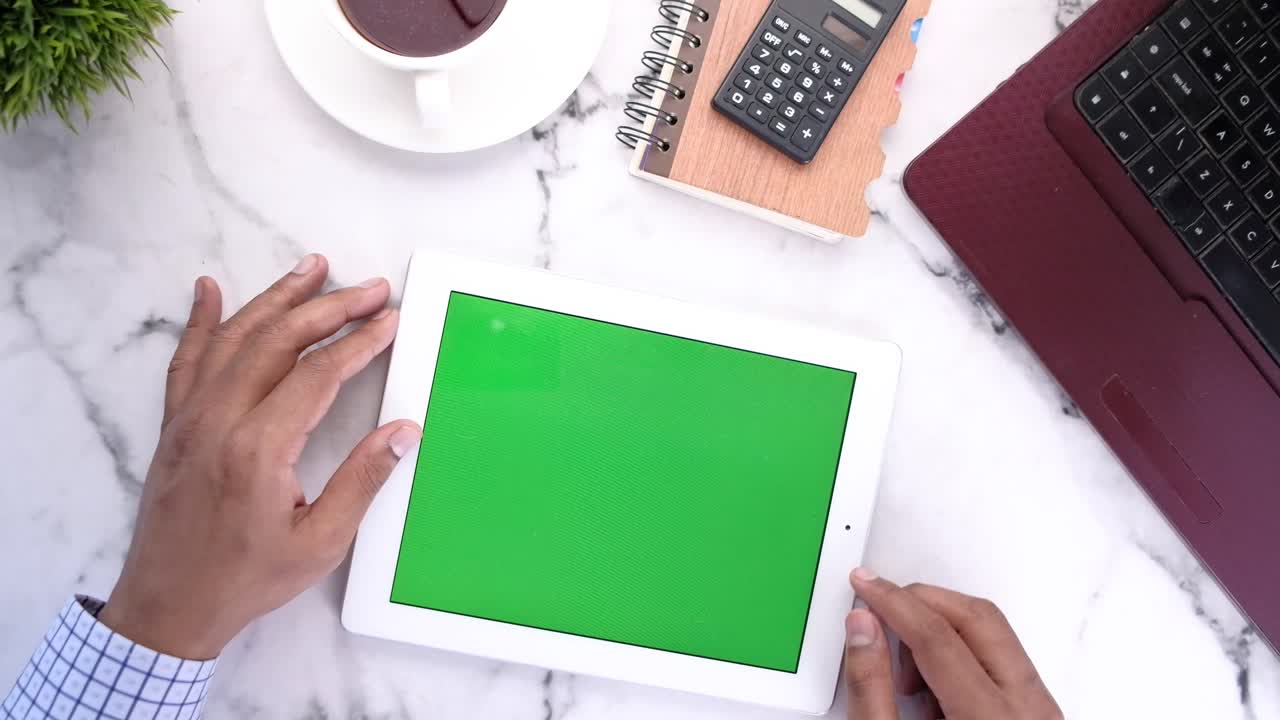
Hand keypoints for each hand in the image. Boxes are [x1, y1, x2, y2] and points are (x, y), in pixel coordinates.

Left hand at [98, 255, 421, 658]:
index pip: (317, 375)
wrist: (169, 605)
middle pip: (278, 342)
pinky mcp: (174, 424)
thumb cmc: (247, 578)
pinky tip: (209, 290)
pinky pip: (187, 359)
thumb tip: (404, 431)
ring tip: (314, 268)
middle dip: (329, 308)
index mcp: (258, 449)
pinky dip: (200, 321)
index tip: (389, 319)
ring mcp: (190, 418)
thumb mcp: (321, 542)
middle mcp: (219, 420)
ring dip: (277, 298)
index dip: (359, 342)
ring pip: (235, 339)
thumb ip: (362, 481)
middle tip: (369, 288)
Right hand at [843, 569, 1062, 719]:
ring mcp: (1040, 708)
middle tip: (878, 608)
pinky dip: (960, 654)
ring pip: (992, 630)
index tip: (864, 584)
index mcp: (992, 719)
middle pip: (976, 618)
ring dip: (940, 632)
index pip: (939, 637)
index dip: (893, 603)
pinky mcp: (1037, 708)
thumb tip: (862, 627)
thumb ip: (872, 689)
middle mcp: (1029, 709)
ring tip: (905, 677)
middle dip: (920, 604)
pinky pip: (1000, 655)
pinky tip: (932, 688)